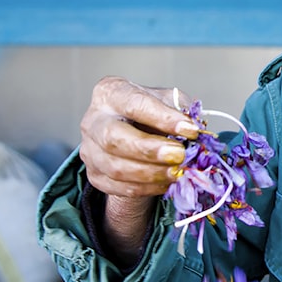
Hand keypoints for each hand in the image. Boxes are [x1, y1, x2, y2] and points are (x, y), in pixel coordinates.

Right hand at [79, 76, 200, 259]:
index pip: (135, 104)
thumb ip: (180, 111)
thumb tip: (192, 130)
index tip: (191, 130)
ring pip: (115, 168)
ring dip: (151, 173)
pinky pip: (118, 187)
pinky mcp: (94, 175)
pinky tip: (166, 183)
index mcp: (110, 92)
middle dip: (149, 150)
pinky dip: (146, 188)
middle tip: (179, 156)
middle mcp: (93, 120)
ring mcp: (89, 149)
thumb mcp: (168, 101)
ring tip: (178, 172)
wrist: (136, 133)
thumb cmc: (152, 112)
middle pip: (113, 138)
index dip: (163, 118)